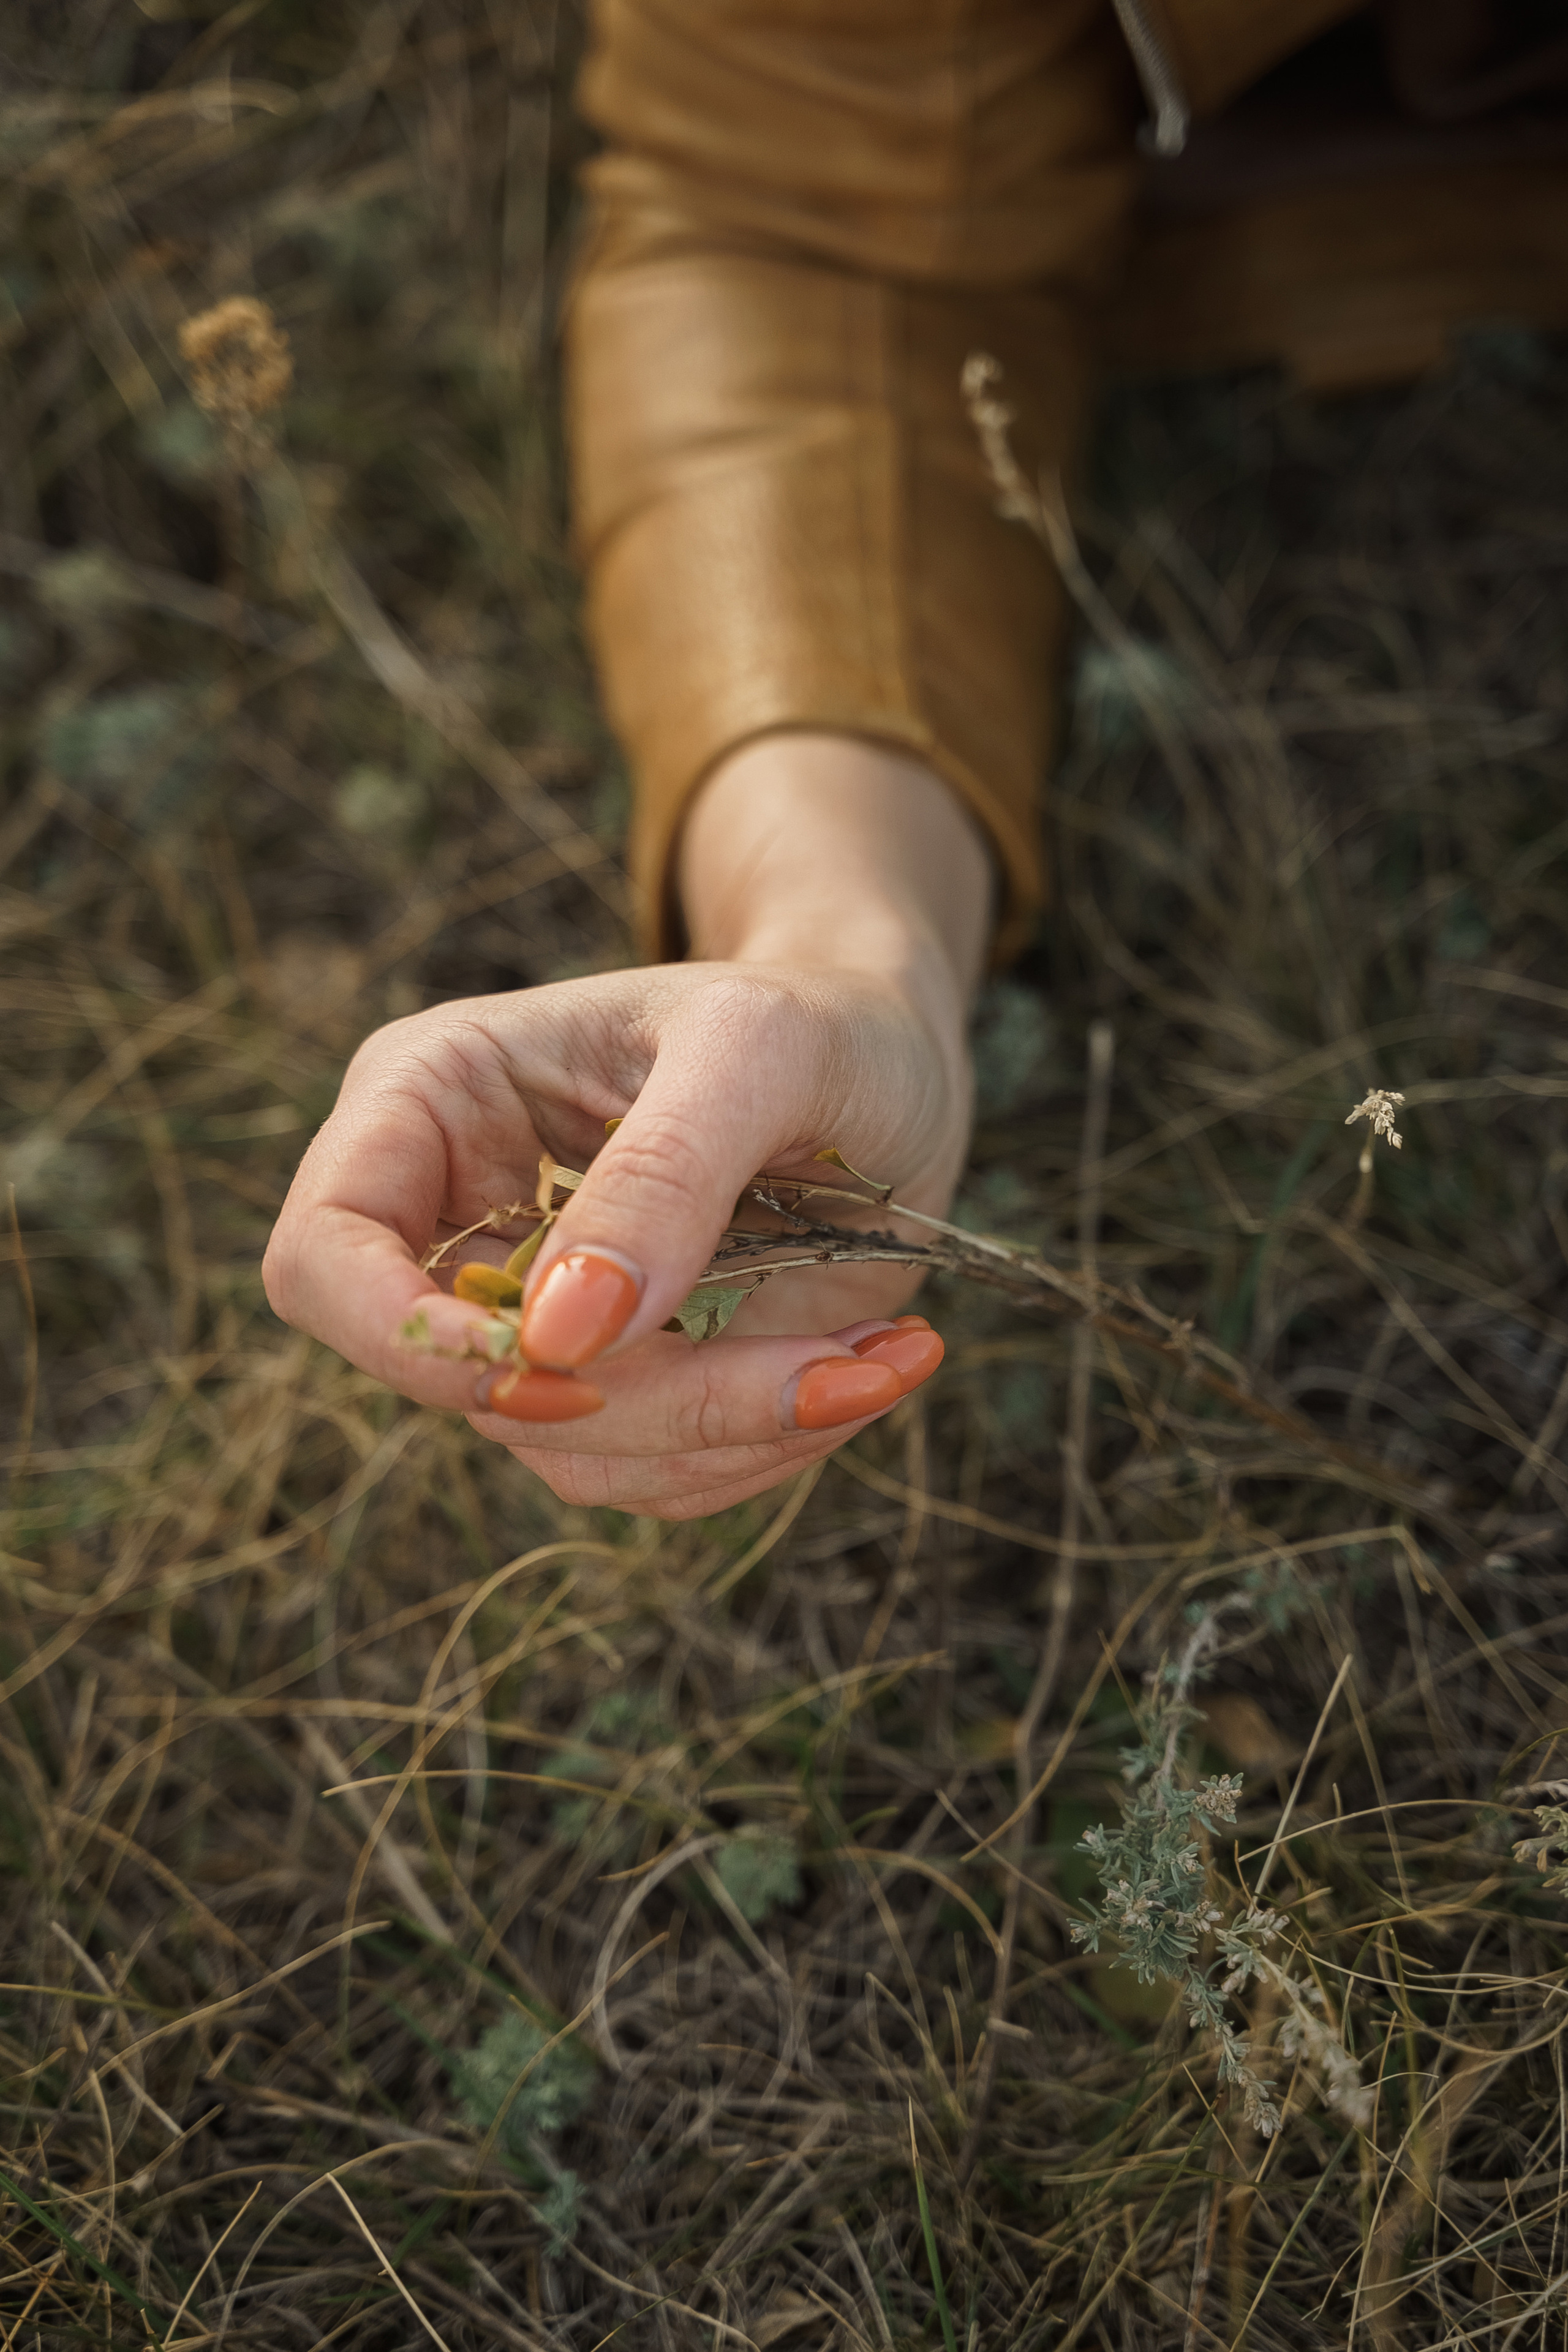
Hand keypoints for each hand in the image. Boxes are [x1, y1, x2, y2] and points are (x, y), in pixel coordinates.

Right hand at [262, 735, 990, 1517]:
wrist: (895, 1067)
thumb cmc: (816, 1019)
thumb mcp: (761, 1048)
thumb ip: (663, 1172)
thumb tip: (561, 1336)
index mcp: (430, 1101)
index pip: (325, 1256)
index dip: (412, 1340)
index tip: (564, 1367)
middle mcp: (456, 1223)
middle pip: (463, 1387)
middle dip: (648, 1401)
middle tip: (829, 1372)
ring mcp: (535, 1321)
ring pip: (571, 1451)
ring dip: (735, 1429)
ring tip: (880, 1354)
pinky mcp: (617, 1386)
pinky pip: (656, 1477)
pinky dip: (770, 1445)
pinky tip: (866, 1367)